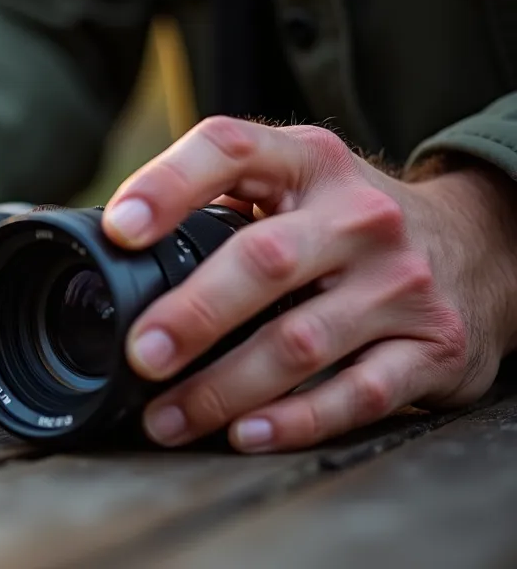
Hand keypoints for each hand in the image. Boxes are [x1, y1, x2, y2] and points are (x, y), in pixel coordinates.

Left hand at [100, 117, 516, 452]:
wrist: (483, 246)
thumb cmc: (347, 223)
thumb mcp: (295, 187)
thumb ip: (218, 205)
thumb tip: (105, 251)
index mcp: (308, 163)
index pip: (231, 149)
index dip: (169, 184)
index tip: (119, 230)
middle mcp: (358, 216)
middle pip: (264, 261)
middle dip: (193, 314)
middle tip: (139, 355)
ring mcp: (399, 284)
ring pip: (302, 342)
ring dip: (223, 388)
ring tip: (166, 418)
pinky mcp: (432, 347)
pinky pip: (357, 393)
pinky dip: (296, 420)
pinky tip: (246, 434)